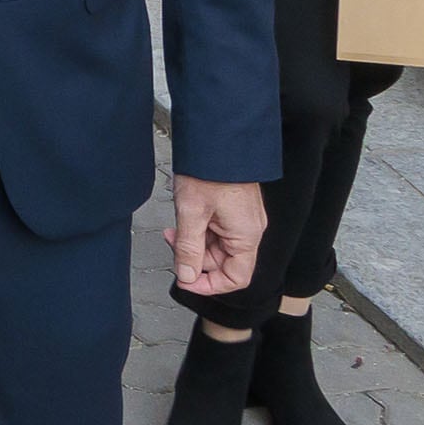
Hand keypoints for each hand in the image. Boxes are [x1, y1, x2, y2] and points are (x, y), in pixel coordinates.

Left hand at [167, 175, 266, 298]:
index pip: (236, 278)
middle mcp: (249, 231)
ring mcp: (242, 220)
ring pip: (217, 246)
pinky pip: (217, 230)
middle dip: (195, 258)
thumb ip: (189, 249)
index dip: (209, 284)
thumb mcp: (192, 213)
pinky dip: (199, 229)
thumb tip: (186, 276)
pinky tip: (184, 220)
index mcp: (246, 236)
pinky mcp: (234, 210)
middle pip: (223, 262)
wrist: (217, 140)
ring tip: (174, 230)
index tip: (186, 280)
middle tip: (174, 244)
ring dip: (194, 243)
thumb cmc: (210, 171)